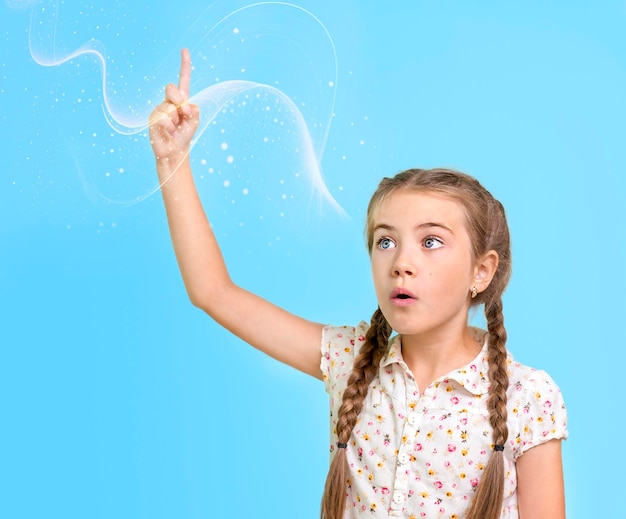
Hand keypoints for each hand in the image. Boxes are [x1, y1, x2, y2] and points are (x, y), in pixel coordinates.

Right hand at [149, 48, 199, 169]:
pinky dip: (168, 126)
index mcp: (182, 100)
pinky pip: (162, 117)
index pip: (183, 80)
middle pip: (172, 89)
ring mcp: (160, 108)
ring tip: (174, 129)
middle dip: (180, 102)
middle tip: (184, 116)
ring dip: (175, 120)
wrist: (174, 151)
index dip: (184, 65)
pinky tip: (168, 132)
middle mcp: (169, 101)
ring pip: (168, 107)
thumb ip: (193, 110)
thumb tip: (184, 104)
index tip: (185, 50)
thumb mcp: (194, 121)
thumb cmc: (184, 135)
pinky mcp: (152, 117)